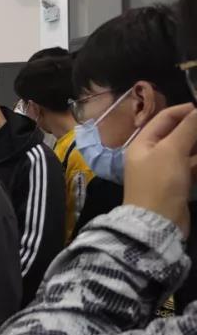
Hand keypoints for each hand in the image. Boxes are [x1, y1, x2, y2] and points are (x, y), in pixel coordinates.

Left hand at [124, 103, 196, 236]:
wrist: (157, 223)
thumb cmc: (160, 182)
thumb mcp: (171, 151)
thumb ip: (186, 129)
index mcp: (143, 143)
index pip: (164, 118)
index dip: (185, 110)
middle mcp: (151, 154)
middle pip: (177, 133)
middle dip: (195, 128)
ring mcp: (164, 170)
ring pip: (187, 150)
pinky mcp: (177, 184)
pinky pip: (192, 166)